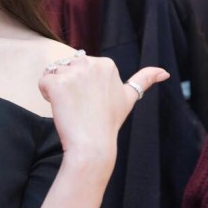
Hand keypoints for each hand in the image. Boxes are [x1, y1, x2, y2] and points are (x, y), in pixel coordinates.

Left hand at [38, 50, 169, 164]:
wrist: (93, 144)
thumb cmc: (108, 123)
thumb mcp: (129, 98)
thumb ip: (144, 80)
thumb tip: (164, 72)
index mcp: (107, 64)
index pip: (80, 65)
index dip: (80, 84)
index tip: (91, 100)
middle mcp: (91, 63)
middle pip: (66, 66)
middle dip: (68, 84)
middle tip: (80, 105)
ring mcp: (74, 73)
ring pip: (53, 72)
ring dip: (56, 89)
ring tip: (71, 106)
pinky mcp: (57, 83)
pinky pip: (43, 81)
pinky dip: (46, 94)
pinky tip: (60, 106)